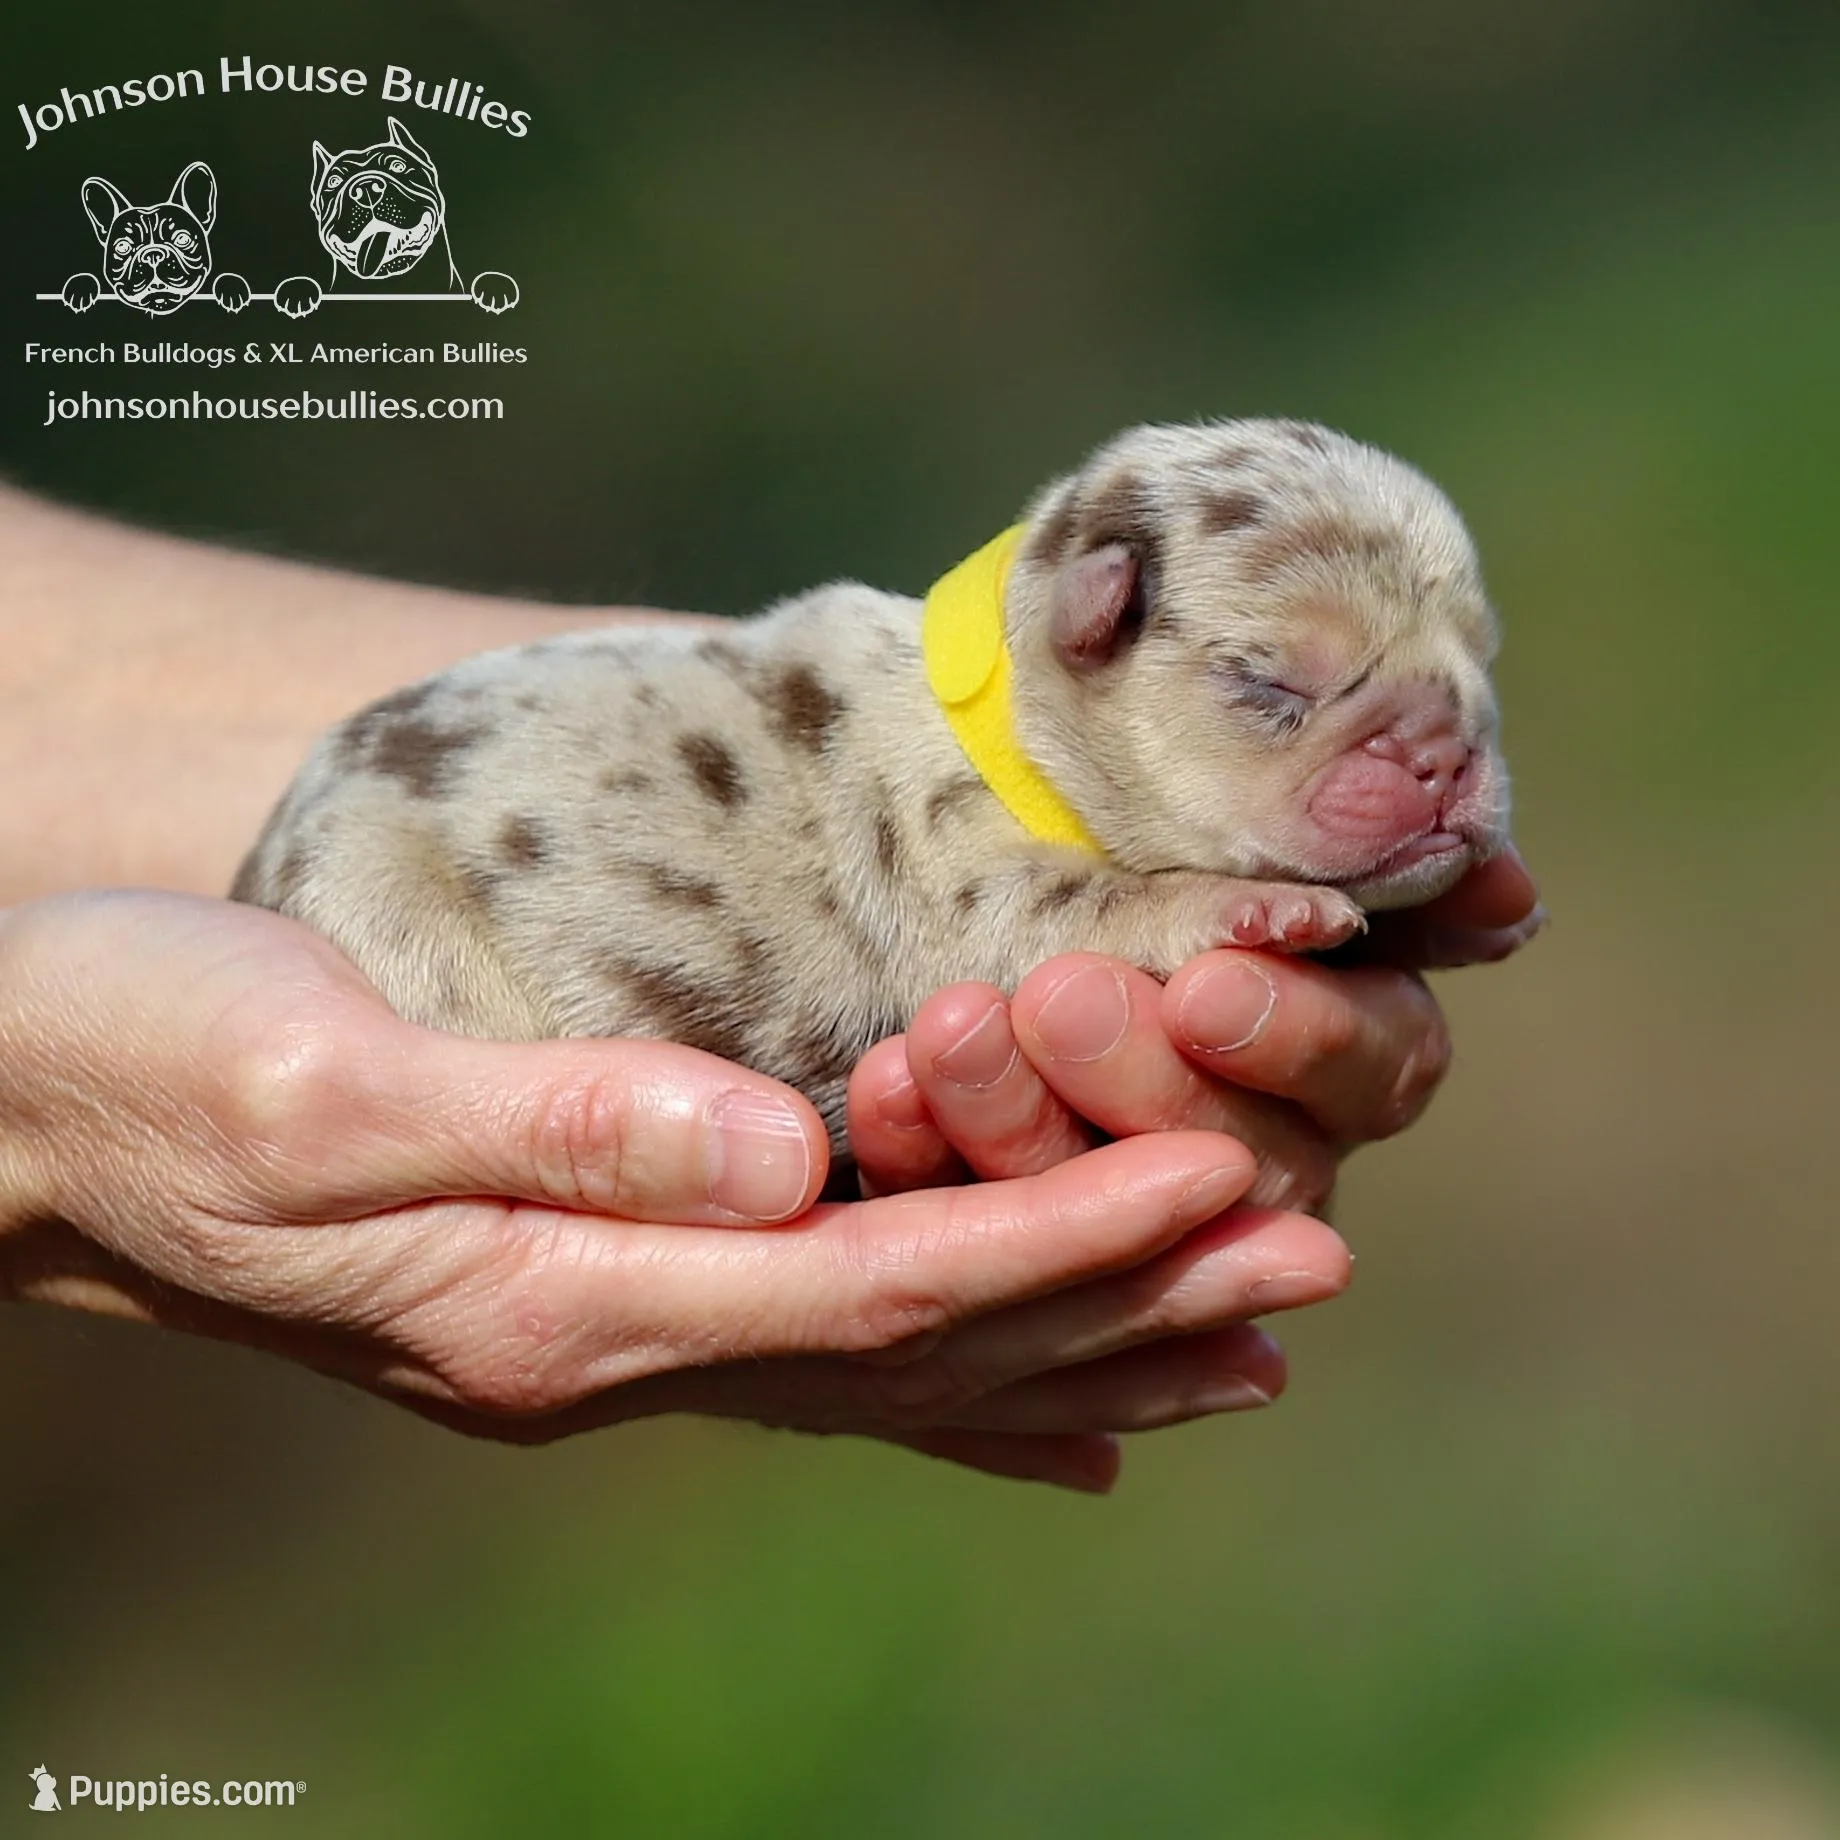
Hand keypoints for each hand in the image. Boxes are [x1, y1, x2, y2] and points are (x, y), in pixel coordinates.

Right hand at [0, 892, 1348, 1491]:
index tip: (1232, 1182)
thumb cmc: (152, 1062)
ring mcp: (608, 1331)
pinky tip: (1051, 1402)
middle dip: (1127, 1294)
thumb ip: (559, 1122)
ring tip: (1241, 1325)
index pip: (881, 1283)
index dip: (1066, 1239)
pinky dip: (957, 1368)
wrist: (31, 1110)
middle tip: (1313, 1256)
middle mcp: (610, 1340)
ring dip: (1077, 1336)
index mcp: (562, 1295)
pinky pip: (820, 1345)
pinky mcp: (593, 1288)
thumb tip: (783, 1148)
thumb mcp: (329, 1080)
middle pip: (926, 1342)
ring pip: (898, 1360)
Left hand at [848, 847, 1542, 1231]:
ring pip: (1118, 1224)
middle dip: (1148, 1086)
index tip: (1204, 986)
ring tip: (945, 1032)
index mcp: (1345, 1029)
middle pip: (1253, 1166)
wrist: (933, 801)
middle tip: (1056, 1000)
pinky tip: (885, 1087)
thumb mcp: (1208, 785)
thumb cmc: (1102, 775)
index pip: (1377, 1068)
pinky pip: (984, 1237)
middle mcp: (1262, 1131)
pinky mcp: (1014, 1229)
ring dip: (1029, 1131)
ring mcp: (1142, 1199)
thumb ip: (1349, 849)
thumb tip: (1510, 902)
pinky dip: (926, 1158)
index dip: (1301, 1039)